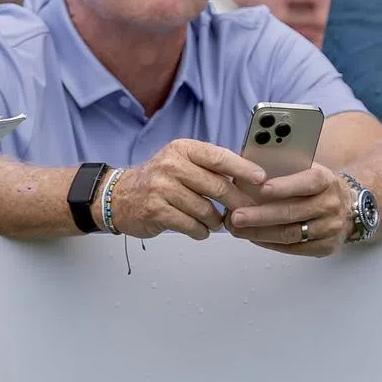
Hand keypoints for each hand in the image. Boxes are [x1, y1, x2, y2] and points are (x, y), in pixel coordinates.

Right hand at [103, 139, 266, 240]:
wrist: (119, 196)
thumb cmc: (158, 180)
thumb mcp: (180, 162)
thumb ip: (208, 166)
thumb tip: (248, 177)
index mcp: (181, 149)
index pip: (219, 157)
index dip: (243, 169)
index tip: (261, 179)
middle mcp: (171, 165)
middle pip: (217, 186)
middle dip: (237, 203)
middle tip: (247, 212)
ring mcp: (161, 188)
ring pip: (206, 210)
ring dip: (216, 221)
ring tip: (216, 222)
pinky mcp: (156, 210)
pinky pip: (192, 225)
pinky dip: (201, 231)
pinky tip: (200, 230)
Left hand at [225, 163, 350, 256]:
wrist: (347, 207)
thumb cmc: (315, 186)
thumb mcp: (307, 169)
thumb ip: (282, 167)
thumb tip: (245, 167)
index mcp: (326, 180)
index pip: (307, 182)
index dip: (285, 186)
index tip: (262, 189)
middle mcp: (331, 204)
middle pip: (293, 212)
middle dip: (261, 215)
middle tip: (236, 216)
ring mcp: (330, 228)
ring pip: (291, 233)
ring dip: (260, 233)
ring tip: (237, 229)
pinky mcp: (326, 247)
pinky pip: (294, 248)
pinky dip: (270, 244)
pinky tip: (254, 238)